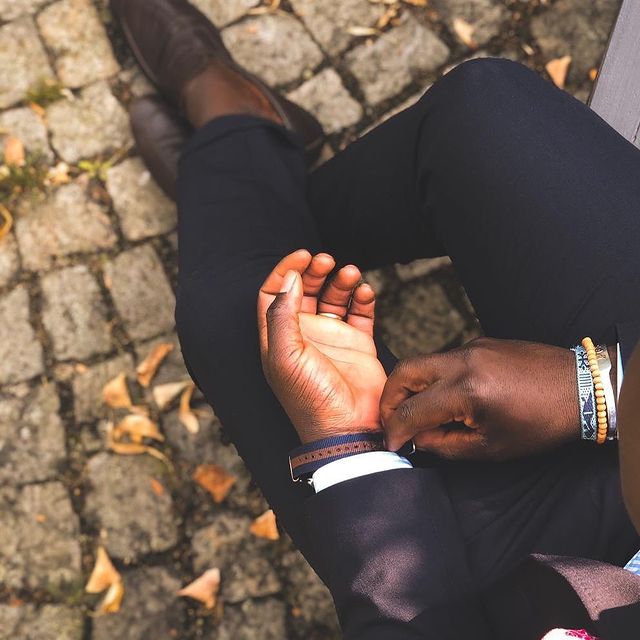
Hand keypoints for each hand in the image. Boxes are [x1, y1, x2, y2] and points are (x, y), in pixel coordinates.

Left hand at [258, 250, 386, 443]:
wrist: (348, 427)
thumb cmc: (310, 398)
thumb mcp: (284, 357)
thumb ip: (282, 316)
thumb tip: (289, 280)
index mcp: (279, 337)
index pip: (274, 294)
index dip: (285, 271)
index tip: (302, 257)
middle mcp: (304, 335)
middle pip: (304, 290)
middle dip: (314, 271)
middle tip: (325, 260)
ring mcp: (332, 338)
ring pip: (332, 297)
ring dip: (340, 280)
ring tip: (350, 273)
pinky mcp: (357, 344)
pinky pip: (359, 312)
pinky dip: (362, 298)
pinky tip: (364, 292)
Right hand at [380, 337, 578, 459]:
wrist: (581, 388)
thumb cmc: (542, 423)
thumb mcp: (491, 447)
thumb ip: (446, 445)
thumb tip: (418, 438)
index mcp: (467, 390)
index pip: (412, 410)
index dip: (396, 430)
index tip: (393, 443)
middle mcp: (463, 361)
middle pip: (404, 371)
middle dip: (390, 398)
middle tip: (391, 420)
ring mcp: (471, 347)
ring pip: (423, 362)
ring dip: (411, 387)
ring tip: (418, 412)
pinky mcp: (480, 343)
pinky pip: (445, 360)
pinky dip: (435, 379)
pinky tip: (447, 398)